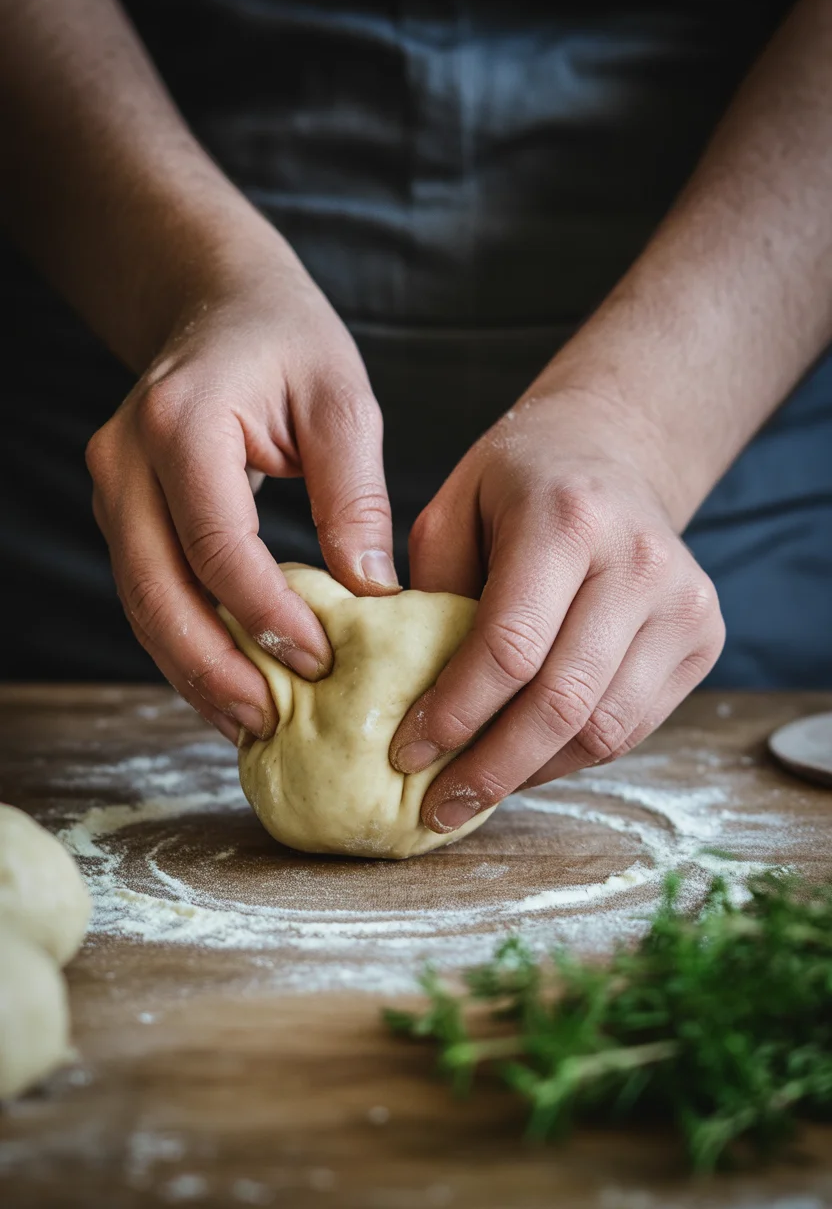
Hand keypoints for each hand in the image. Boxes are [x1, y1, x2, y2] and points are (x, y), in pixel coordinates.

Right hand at [86, 239, 397, 742]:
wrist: (217, 303)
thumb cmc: (288, 343)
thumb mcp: (341, 402)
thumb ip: (353, 496)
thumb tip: (372, 597)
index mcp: (181, 424)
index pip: (217, 546)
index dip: (267, 615)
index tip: (321, 663)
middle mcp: (126, 461)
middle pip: (157, 592)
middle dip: (213, 669)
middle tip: (270, 724)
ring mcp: (113, 489)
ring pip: (142, 605)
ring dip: (193, 671)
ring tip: (251, 723)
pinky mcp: (123, 512)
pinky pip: (148, 593)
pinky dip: (185, 644)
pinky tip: (230, 682)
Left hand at [390, 387, 724, 830]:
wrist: (613, 453)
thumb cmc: (517, 485)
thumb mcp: (451, 510)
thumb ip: (426, 595)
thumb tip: (397, 698)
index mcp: (566, 517)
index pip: (509, 645)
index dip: (455, 712)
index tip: (405, 752)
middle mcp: (637, 560)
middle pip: (563, 701)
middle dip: (492, 767)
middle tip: (438, 806)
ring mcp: (683, 601)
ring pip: (604, 728)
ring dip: (532, 772)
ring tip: (476, 790)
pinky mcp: (704, 636)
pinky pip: (633, 725)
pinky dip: (573, 756)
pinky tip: (526, 760)